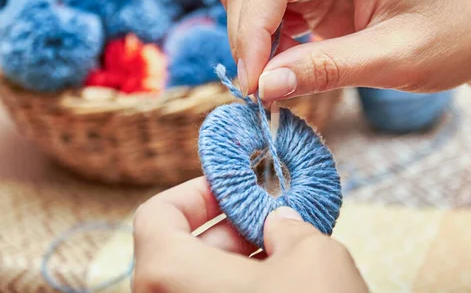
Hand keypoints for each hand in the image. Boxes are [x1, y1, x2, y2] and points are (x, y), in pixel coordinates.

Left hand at [132, 177, 367, 292]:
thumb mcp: (313, 254)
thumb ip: (289, 226)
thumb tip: (279, 223)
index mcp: (170, 277)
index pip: (156, 215)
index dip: (197, 192)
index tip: (237, 188)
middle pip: (179, 251)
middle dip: (228, 228)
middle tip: (271, 219)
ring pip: (198, 285)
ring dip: (238, 262)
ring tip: (284, 250)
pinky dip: (240, 290)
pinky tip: (284, 284)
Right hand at [218, 0, 470, 100]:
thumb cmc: (457, 34)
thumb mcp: (396, 59)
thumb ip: (326, 70)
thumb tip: (265, 86)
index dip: (251, 35)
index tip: (255, 87)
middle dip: (248, 38)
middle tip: (264, 90)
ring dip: (255, 38)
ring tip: (276, 80)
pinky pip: (273, 5)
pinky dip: (269, 38)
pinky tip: (288, 64)